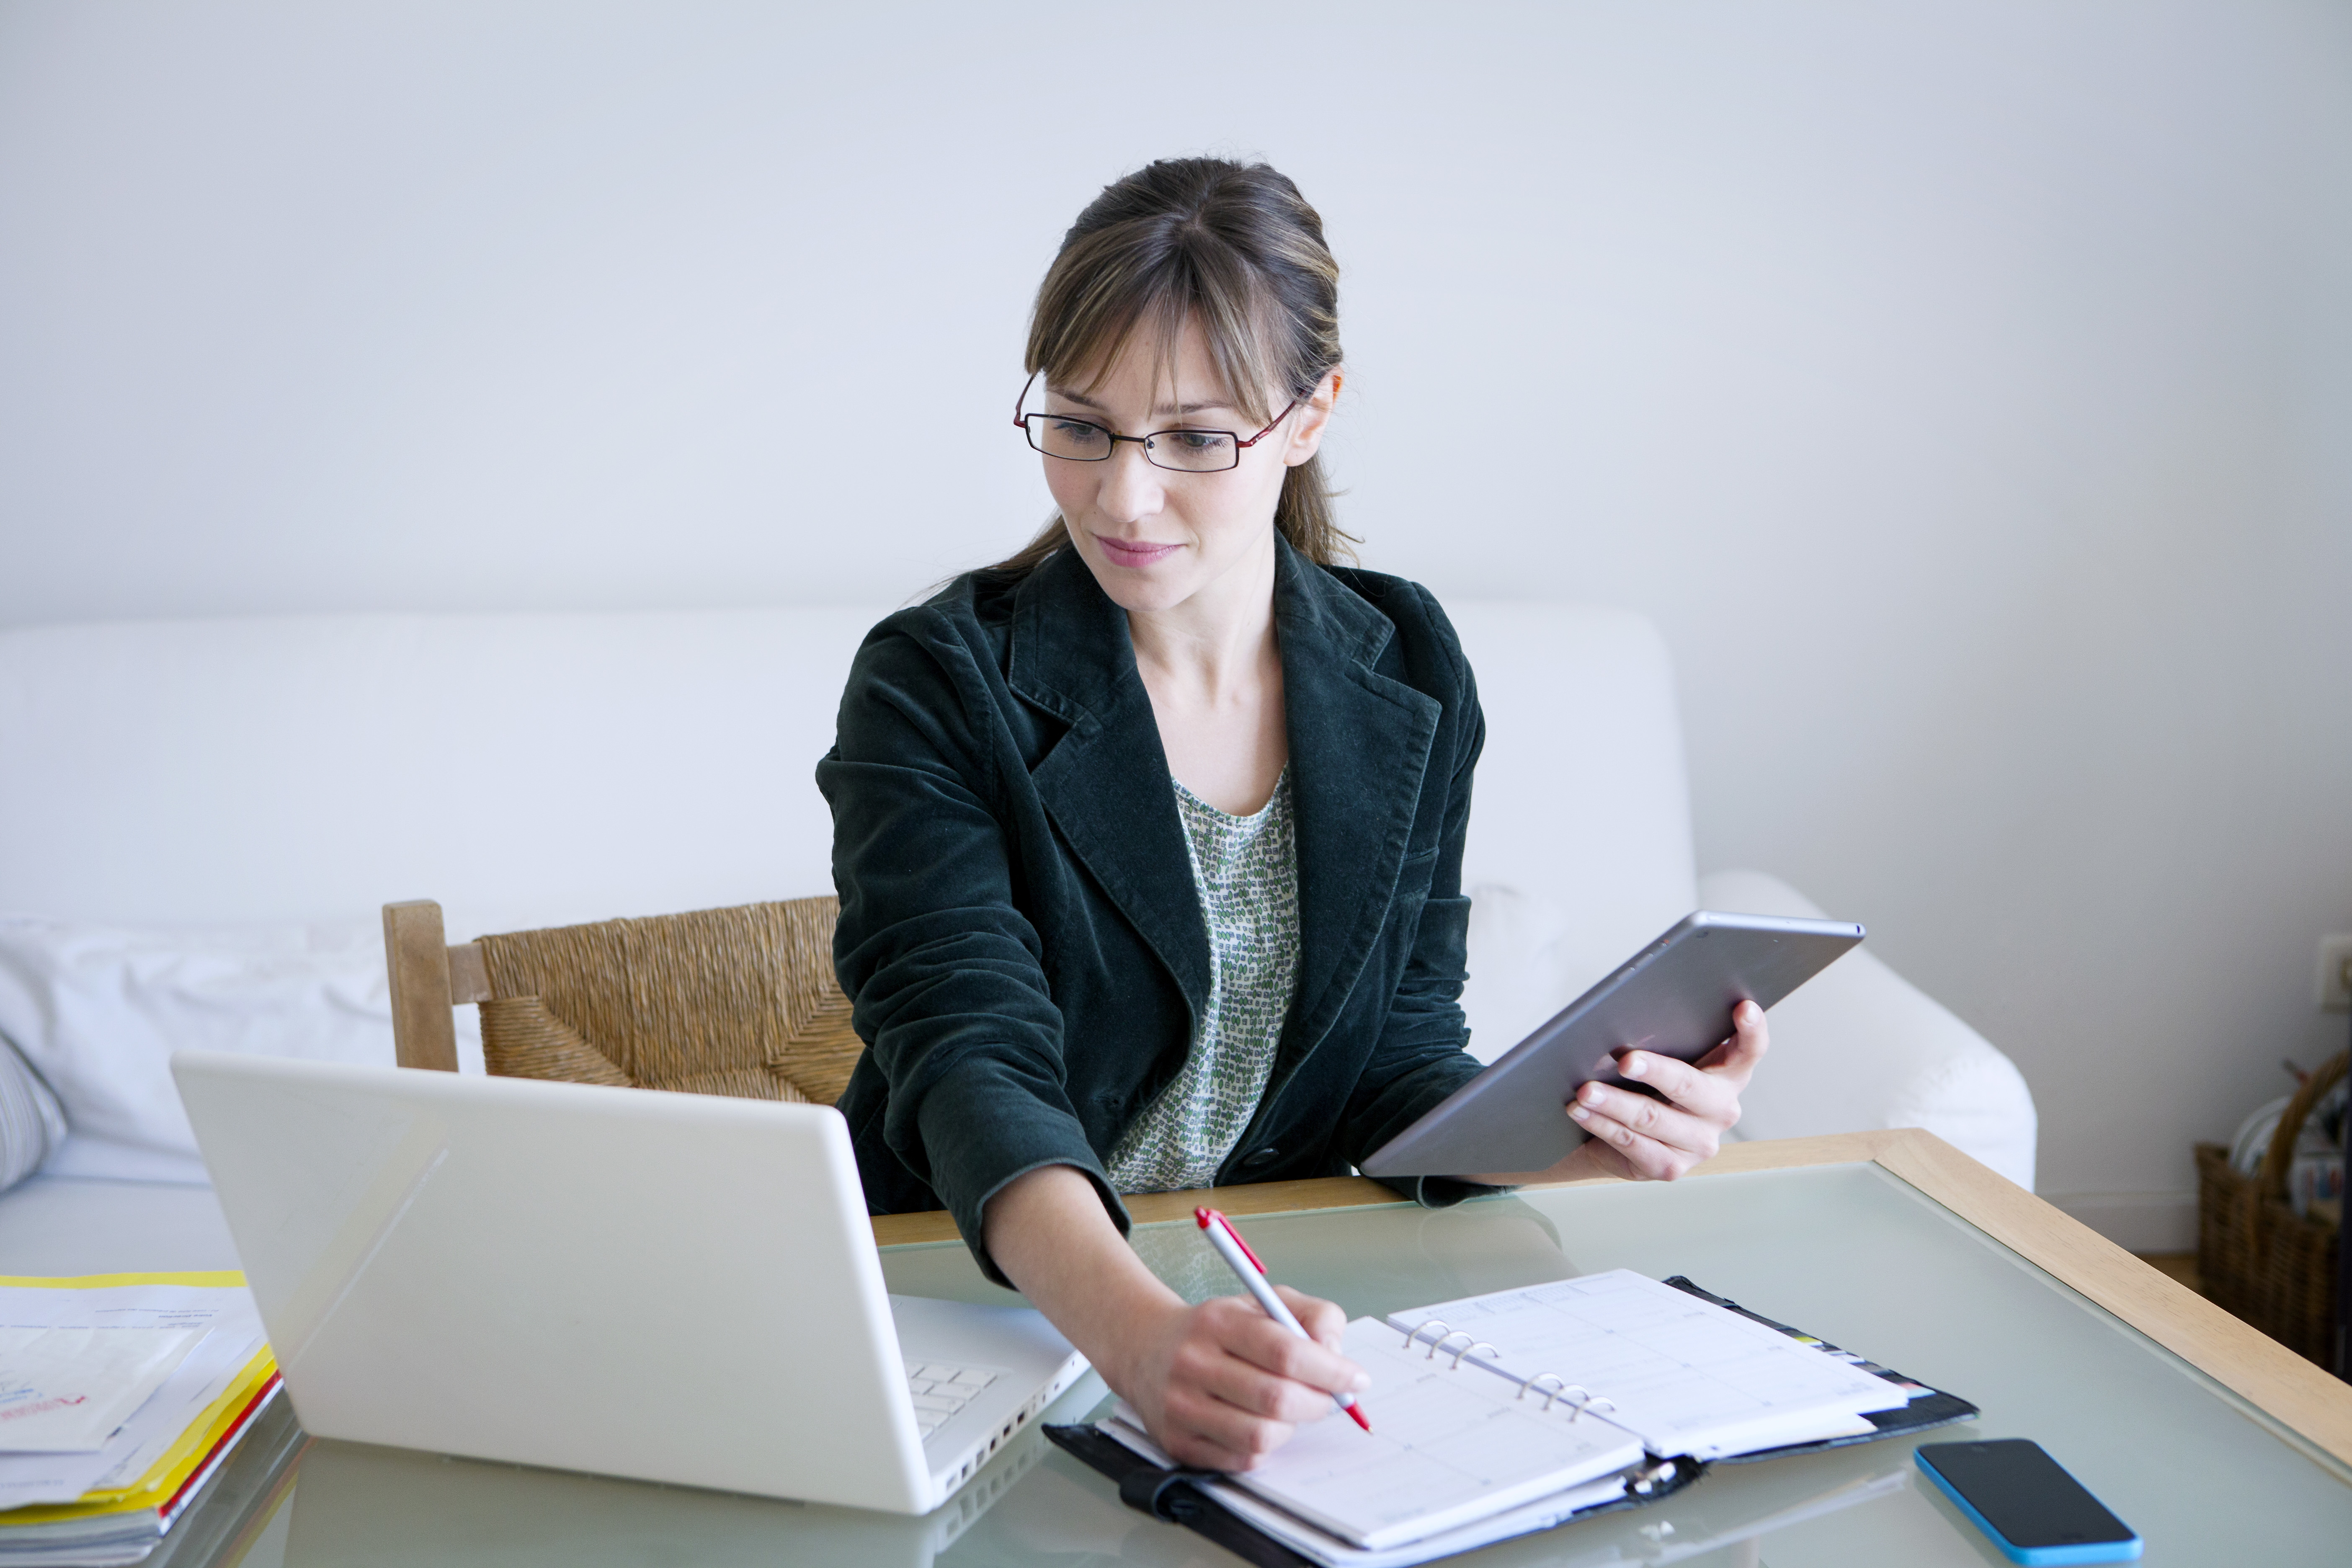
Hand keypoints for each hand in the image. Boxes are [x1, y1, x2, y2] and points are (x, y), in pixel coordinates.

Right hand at [980, 1165, 1365, 1471]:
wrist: (1145, 1348)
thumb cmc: (1215, 1328)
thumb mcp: (1263, 1301)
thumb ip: (1312, 1314)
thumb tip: (1336, 1351)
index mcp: (1218, 1321)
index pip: (1285, 1351)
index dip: (1330, 1371)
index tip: (1355, 1378)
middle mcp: (1194, 1363)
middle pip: (1275, 1398)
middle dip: (1319, 1403)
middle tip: (1331, 1398)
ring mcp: (1181, 1407)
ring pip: (1260, 1436)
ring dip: (1292, 1428)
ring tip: (1292, 1411)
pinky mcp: (1178, 1442)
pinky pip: (1241, 1459)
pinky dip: (1265, 1447)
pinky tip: (1262, 1424)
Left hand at [1468, 999, 1768, 1183]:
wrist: (1627, 1137)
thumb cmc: (1648, 1085)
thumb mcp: (1665, 1060)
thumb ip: (1665, 1042)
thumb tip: (1627, 1021)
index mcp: (1729, 1076)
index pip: (1750, 1050)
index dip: (1751, 1030)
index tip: (1743, 1006)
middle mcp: (1721, 1110)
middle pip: (1689, 1085)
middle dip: (1655, 1071)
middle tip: (1625, 1060)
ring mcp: (1700, 1143)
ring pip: (1652, 1118)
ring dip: (1613, 1102)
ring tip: (1585, 1090)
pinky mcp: (1671, 1167)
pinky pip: (1633, 1144)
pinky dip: (1602, 1125)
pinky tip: (1581, 1112)